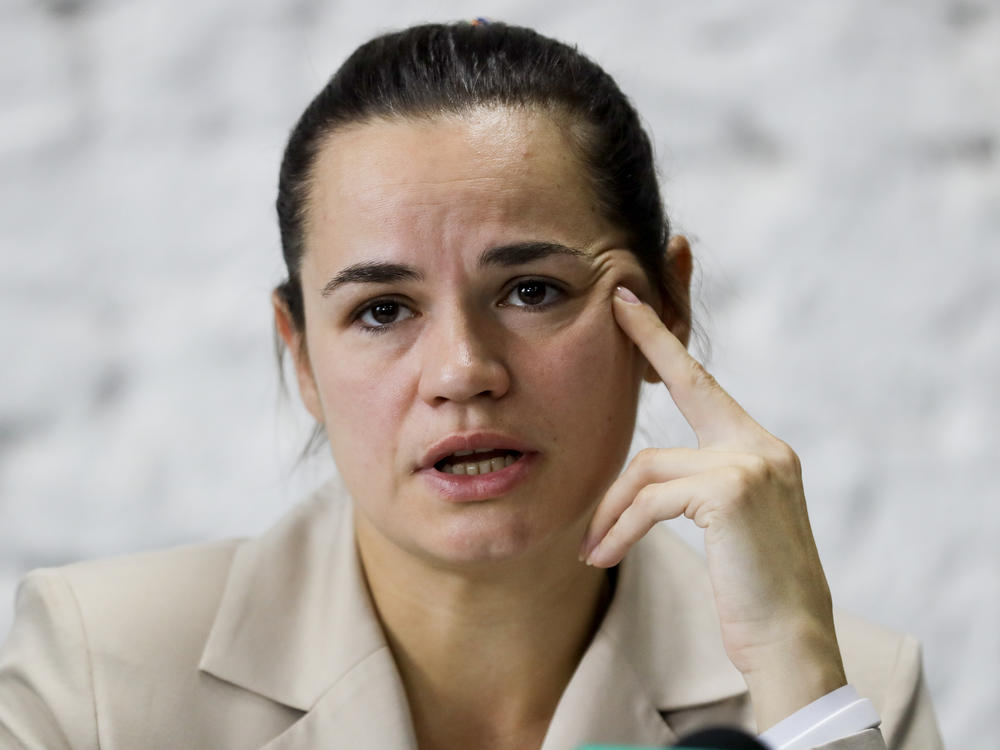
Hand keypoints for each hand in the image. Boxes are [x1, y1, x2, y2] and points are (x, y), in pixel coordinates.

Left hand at [579, 284, 846, 729]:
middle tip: (616, 306)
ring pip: (648, 466)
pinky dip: (618, 529)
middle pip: (685, 392)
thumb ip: (700, 485)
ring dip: (611, 511)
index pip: (706, 384)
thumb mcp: (729, 526)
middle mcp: (763, 446)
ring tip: (593, 549)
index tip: (636, 304)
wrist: (791, 645)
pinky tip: (602, 557)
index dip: (668, 344)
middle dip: (650, 340)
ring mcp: (751, 463)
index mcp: (762, 450)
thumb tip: (644, 475)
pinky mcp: (730, 491)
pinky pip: (649, 500)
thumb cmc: (753, 591)